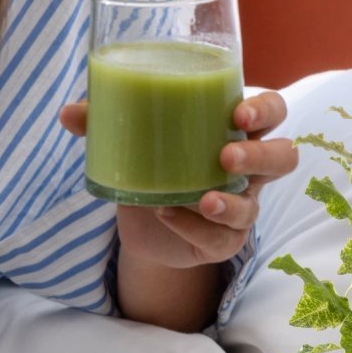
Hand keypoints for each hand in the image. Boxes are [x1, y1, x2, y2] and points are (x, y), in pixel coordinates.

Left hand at [60, 90, 297, 267]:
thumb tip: (68, 112)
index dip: (265, 111)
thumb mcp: (132, 141)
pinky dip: (192, 227)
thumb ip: (104, 123)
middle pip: (282, 158)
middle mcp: (248, 170)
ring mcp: (240, 207)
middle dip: (259, 156)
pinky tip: (169, 215)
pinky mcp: (222, 241)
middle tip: (225, 157)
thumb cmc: (153, 166)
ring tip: (202, 198)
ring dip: (230, 203)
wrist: (146, 224)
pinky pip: (219, 239)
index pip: (272, 112)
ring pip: (255, 207)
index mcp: (234, 131)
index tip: (238, 114)